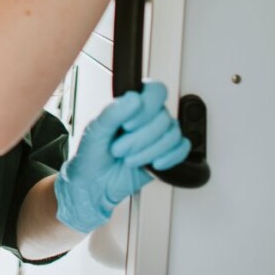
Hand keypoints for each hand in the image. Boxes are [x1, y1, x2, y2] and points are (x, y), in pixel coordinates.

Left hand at [53, 81, 190, 232]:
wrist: (94, 183)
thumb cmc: (92, 154)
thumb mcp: (96, 130)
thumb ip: (113, 112)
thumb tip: (134, 97)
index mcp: (131, 105)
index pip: (155, 91)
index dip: (147, 107)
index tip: (127, 125)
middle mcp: (148, 117)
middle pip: (164, 117)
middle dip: (140, 138)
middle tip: (120, 149)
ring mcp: (158, 135)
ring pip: (173, 134)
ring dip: (150, 150)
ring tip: (129, 160)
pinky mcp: (166, 153)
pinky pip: (182, 149)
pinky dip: (170, 157)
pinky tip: (154, 163)